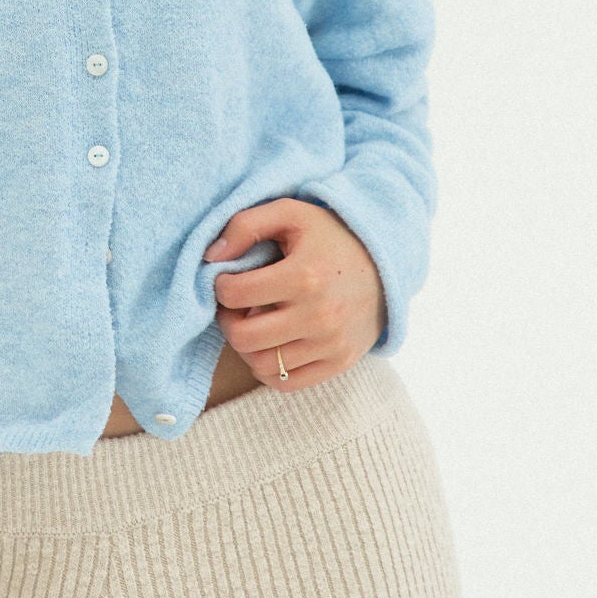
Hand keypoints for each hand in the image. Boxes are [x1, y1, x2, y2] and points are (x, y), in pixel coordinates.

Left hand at [203, 198, 386, 389]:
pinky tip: (271, 343)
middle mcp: (319, 315)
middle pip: (243, 337)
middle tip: (236, 306)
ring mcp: (330, 344)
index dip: (220, 286)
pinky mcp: (339, 363)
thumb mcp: (290, 213)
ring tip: (254, 322)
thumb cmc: (330, 236)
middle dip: (228, 320)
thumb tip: (210, 256)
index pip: (234, 294)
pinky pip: (285, 384)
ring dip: (246, 346)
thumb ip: (245, 225)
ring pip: (261, 365)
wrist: (386, 262)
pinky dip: (268, 368)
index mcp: (304, 276)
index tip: (229, 279)